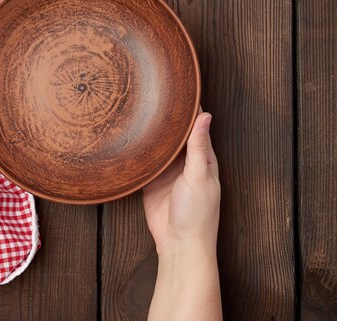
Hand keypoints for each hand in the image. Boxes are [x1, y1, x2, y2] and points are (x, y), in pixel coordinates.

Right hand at [143, 111, 219, 255]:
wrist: (179, 244)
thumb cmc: (198, 214)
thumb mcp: (199, 176)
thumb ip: (198, 146)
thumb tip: (205, 116)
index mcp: (203, 158)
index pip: (196, 127)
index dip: (189, 110)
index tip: (179, 91)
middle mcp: (186, 163)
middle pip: (176, 136)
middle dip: (167, 120)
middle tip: (153, 97)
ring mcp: (168, 173)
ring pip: (159, 148)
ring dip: (153, 136)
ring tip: (140, 112)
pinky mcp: (152, 182)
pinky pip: (145, 163)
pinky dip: (140, 153)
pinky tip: (132, 140)